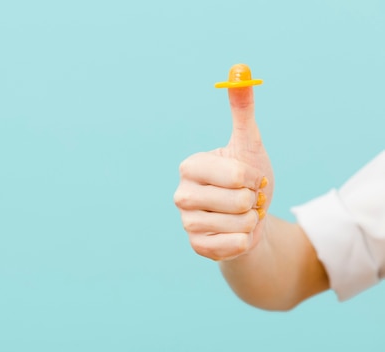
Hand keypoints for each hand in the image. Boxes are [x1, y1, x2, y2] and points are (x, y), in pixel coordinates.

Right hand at [174, 85, 273, 260]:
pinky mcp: (197, 246)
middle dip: (253, 201)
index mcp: (190, 166)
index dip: (253, 178)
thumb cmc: (248, 181)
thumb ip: (242, 109)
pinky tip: (237, 234)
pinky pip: (234, 245)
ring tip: (242, 216)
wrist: (250, 220)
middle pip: (238, 201)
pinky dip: (246, 240)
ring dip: (251, 221)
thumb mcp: (249, 144)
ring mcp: (186, 222)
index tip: (250, 178)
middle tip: (247, 199)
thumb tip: (239, 71)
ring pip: (239, 224)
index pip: (236, 174)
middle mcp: (182, 194)